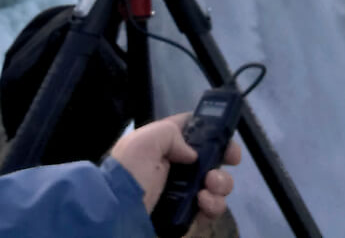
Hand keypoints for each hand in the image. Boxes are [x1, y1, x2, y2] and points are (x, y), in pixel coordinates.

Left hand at [108, 114, 241, 220]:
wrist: (119, 212)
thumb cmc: (129, 171)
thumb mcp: (144, 140)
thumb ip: (171, 134)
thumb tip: (192, 154)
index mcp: (164, 143)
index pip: (193, 130)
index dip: (211, 129)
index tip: (225, 135)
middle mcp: (177, 166)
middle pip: (212, 157)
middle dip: (224, 158)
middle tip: (225, 162)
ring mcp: (185, 191)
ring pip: (217, 183)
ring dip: (221, 183)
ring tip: (208, 187)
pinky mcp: (189, 214)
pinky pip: (211, 208)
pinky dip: (213, 205)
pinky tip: (203, 202)